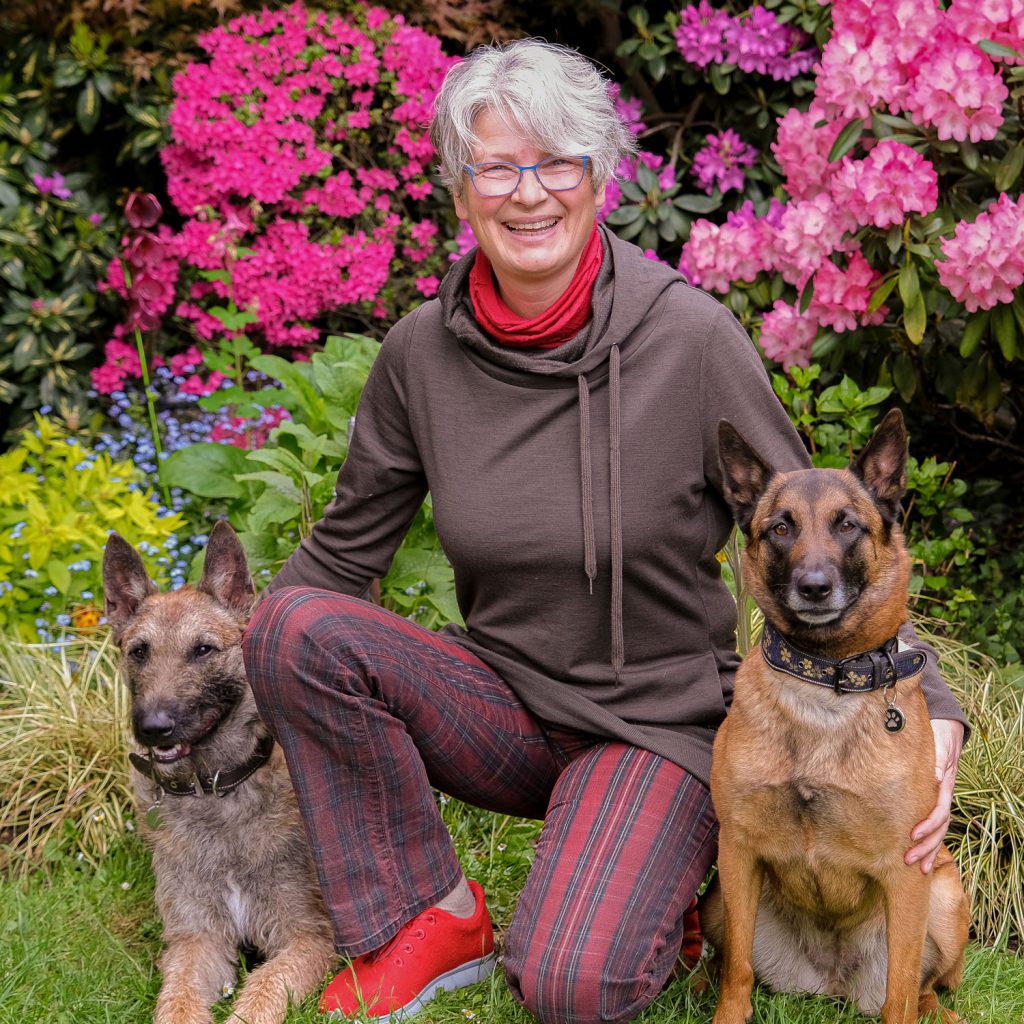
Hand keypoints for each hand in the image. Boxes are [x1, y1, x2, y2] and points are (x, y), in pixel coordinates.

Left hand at [905, 718, 963, 872]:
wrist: (945, 726)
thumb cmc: (938, 735)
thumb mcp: (938, 745)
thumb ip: (936, 761)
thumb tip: (934, 778)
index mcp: (944, 784)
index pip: (939, 811)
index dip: (928, 825)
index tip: (913, 835)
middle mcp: (944, 794)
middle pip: (940, 827)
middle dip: (926, 846)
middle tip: (908, 860)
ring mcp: (940, 796)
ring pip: (940, 829)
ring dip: (930, 849)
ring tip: (919, 868)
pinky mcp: (933, 796)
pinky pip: (934, 822)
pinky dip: (930, 839)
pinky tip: (924, 854)